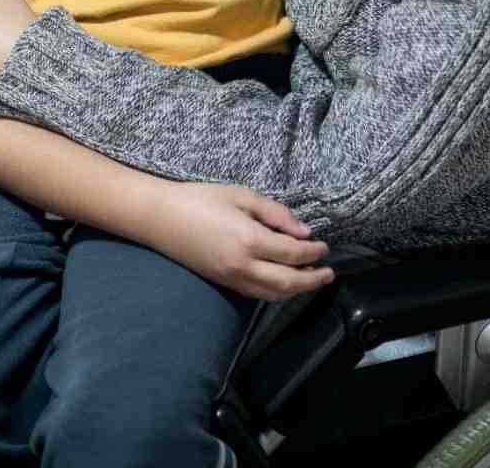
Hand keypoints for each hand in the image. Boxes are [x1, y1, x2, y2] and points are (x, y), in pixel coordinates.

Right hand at [148, 182, 333, 300]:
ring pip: (272, 294)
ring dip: (296, 290)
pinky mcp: (222, 283)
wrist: (161, 218)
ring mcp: (231, 278)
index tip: (325, 247)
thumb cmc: (202, 198)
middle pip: (287, 282)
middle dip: (312, 280)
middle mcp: (242, 266)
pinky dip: (276, 292)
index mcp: (249, 240)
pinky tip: (284, 282)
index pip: (293, 254)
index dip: (313, 253)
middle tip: (328, 273)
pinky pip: (256, 294)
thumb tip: (304, 232)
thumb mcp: (242, 195)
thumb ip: (276, 214)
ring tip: (312, 280)